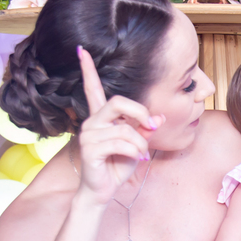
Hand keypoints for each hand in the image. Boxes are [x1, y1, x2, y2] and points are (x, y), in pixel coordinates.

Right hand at [77, 47, 162, 205]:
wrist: (102, 190)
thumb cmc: (117, 166)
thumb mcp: (136, 144)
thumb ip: (144, 128)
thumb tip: (158, 116)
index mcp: (100, 117)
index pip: (93, 89)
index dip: (87, 69)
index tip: (82, 50)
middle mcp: (91, 122)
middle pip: (118, 102)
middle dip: (140, 113)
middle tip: (153, 126)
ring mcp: (88, 134)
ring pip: (125, 128)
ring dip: (140, 142)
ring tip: (142, 154)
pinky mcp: (90, 148)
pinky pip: (121, 143)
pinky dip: (134, 151)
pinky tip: (137, 159)